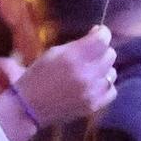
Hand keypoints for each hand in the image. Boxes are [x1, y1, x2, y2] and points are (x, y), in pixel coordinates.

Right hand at [0, 27, 116, 140]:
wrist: (28, 107)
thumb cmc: (36, 76)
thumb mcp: (52, 53)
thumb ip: (76, 45)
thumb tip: (97, 34)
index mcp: (72, 58)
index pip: (103, 39)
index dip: (102, 33)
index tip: (96, 33)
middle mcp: (86, 74)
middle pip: (110, 54)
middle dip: (101, 51)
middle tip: (89, 54)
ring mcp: (92, 91)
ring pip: (112, 72)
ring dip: (102, 70)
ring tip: (89, 72)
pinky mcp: (95, 105)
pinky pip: (111, 89)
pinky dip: (103, 86)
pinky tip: (92, 86)